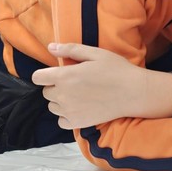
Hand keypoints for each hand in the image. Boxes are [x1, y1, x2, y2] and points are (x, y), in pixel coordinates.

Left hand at [33, 43, 171, 128]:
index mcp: (64, 76)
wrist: (134, 93)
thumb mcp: (96, 54)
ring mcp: (69, 111)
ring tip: (80, 95)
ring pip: (53, 106)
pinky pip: (61, 120)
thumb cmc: (116, 70)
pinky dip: (68, 115)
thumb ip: (70, 50)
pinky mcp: (77, 123)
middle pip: (46, 92)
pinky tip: (81, 107)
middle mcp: (62, 95)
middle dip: (57, 87)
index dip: (46, 74)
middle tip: (76, 83)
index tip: (58, 74)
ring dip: (62, 101)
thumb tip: (50, 47)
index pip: (37, 77)